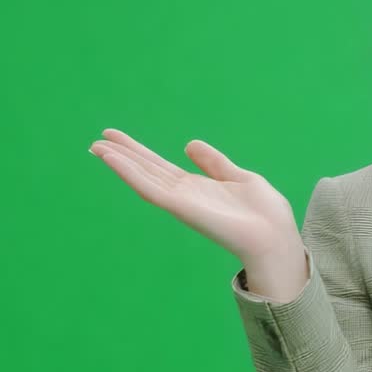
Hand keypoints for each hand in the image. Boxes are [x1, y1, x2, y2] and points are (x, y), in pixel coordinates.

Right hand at [89, 128, 303, 270]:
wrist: (274, 234)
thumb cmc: (265, 212)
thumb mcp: (239, 177)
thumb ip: (215, 163)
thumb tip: (189, 144)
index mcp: (197, 187)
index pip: (160, 166)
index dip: (139, 152)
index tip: (118, 137)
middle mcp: (184, 195)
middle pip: (147, 170)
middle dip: (124, 155)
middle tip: (97, 140)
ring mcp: (180, 201)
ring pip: (143, 178)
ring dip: (120, 162)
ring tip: (96, 146)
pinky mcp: (180, 207)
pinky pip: (149, 188)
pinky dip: (129, 173)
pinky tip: (113, 159)